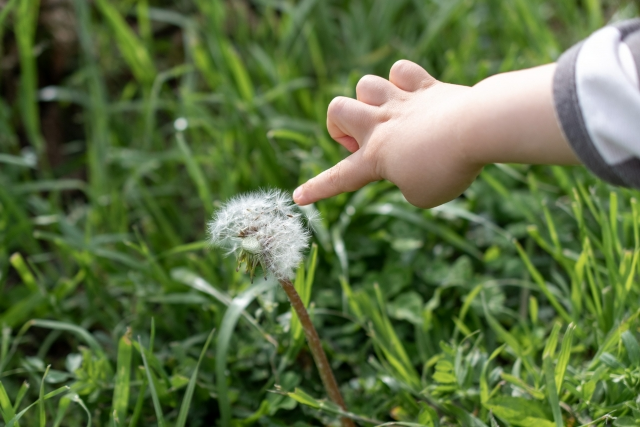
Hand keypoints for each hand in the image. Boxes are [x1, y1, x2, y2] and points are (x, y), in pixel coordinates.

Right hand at [293, 60, 481, 208]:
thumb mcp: (422, 194)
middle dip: (341, 126)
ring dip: (371, 100)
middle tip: (366, 143)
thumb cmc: (447, 169)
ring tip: (391, 116)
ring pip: (365, 84)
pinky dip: (403, 80)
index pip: (338, 178)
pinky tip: (414, 94)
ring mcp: (401, 102)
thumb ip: (406, 181)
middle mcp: (381, 125)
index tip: (299, 197)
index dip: (317, 189)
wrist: (476, 129)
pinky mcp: (425, 86)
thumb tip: (409, 163)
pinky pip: (401, 70)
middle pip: (337, 109)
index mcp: (375, 158)